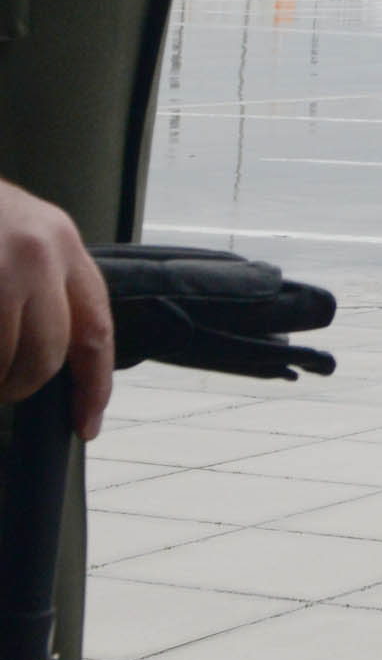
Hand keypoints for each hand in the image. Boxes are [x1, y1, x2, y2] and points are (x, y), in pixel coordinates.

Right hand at [0, 182, 111, 438]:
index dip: (93, 385)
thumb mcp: (14, 234)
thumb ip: (39, 284)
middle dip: (17, 385)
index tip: (85, 424)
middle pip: (46, 356)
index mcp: (59, 241)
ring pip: (6, 362)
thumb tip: (44, 358)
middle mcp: (39, 252)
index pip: (95, 328)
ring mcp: (2, 270)